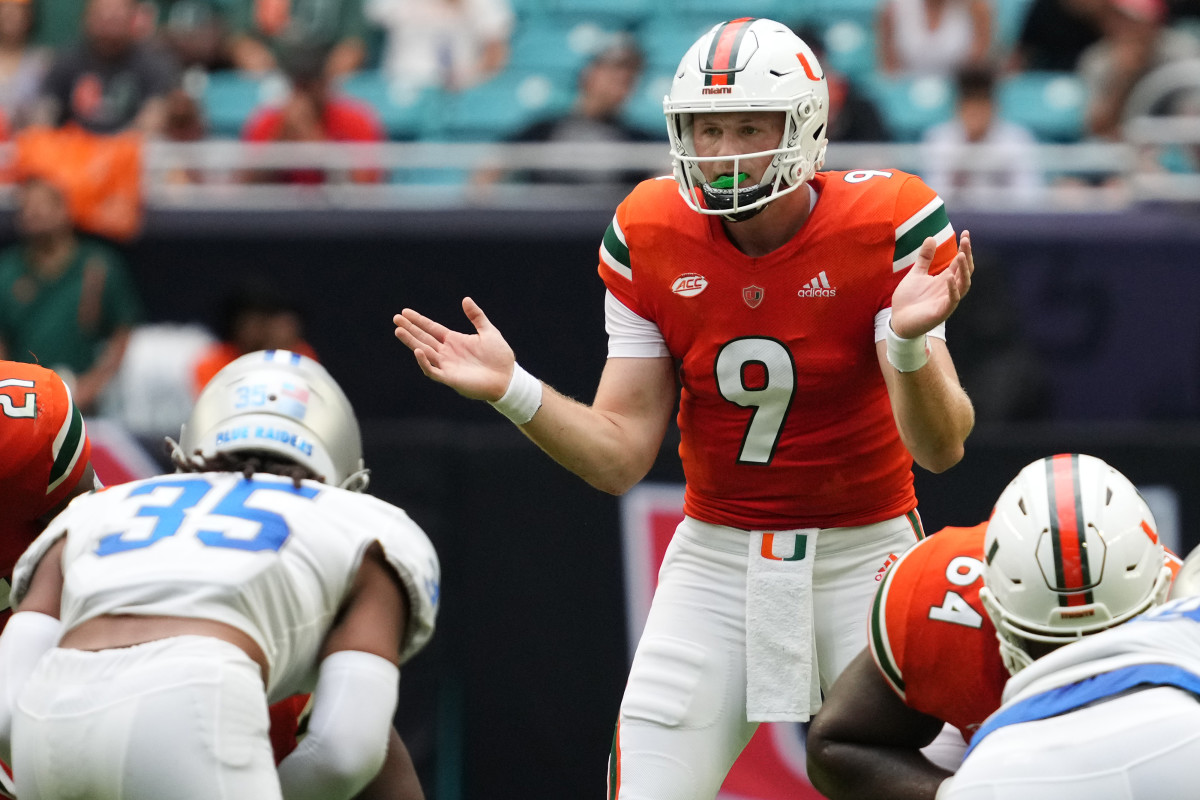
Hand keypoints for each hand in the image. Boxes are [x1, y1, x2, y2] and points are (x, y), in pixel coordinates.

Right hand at [393, 297, 515, 401]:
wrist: (508, 379)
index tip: (405, 312)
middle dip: (410, 328)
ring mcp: (447, 365)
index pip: (432, 328)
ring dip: (411, 341)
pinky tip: (417, 350)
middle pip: (424, 338)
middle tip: (396, 318)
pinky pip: (432, 370)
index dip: (419, 320)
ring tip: (399, 330)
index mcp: (454, 341)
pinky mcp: (450, 378)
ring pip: (424, 352)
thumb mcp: (489, 331)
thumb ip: (476, 316)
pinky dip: (424, 362)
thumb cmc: (500, 357)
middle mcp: (447, 352)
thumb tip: (465, 299)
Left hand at [889, 230, 973, 338]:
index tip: (966, 233)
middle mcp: (950, 288)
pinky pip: (953, 299)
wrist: (898, 321)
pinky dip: (952, 288)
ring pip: (964, 284)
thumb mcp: (916, 274)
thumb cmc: (908, 300)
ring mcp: (947, 300)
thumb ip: (924, 258)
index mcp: (945, 279)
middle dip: (967, 255)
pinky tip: (949, 277)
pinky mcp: (942, 312)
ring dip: (963, 270)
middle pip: (965, 270)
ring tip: (961, 255)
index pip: (959, 262)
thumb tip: (931, 238)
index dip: (964, 248)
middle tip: (966, 240)